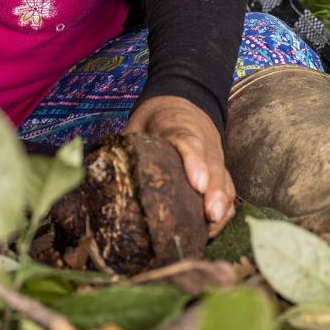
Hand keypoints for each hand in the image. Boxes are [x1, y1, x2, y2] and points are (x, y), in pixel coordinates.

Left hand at [124, 95, 235, 238]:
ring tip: (213, 228)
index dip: (194, 162)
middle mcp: (202, 141)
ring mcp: (214, 155)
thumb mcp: (138, 122)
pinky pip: (228, 187)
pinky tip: (216, 227)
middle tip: (210, 215)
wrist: (184, 101)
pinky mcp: (220, 169)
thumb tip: (100, 168)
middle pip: (213, 164)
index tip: (197, 183)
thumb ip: (126, 143)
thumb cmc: (156, 118)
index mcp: (177, 125)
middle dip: (214, 191)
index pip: (188, 141)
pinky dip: (226, 207)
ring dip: (222, 203)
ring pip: (224, 178)